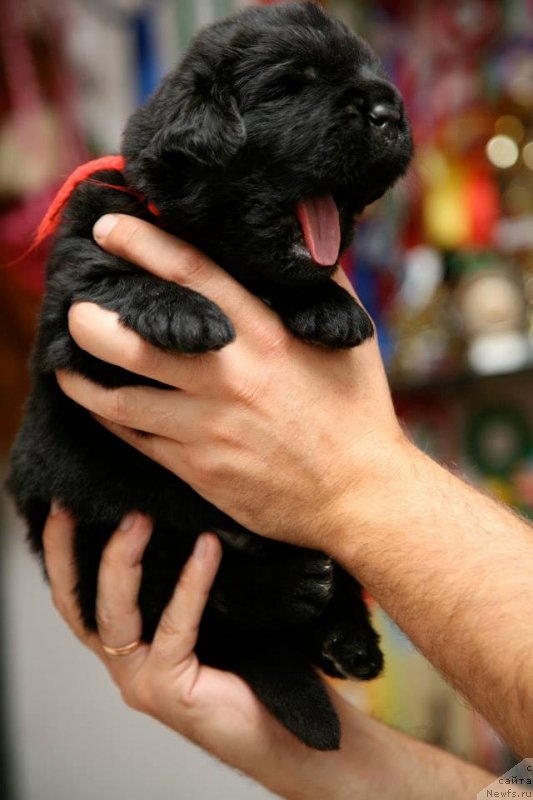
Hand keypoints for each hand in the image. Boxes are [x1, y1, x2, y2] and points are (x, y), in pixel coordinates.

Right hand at [42, 505, 493, 798]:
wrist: (284, 731)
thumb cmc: (251, 669)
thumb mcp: (208, 616)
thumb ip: (185, 581)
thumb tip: (190, 518)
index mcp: (128, 644)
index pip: (78, 596)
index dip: (61, 554)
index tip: (63, 508)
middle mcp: (124, 663)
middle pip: (78, 604)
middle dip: (70, 552)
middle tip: (81, 506)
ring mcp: (141, 679)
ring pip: (115, 615)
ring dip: (123, 562)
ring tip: (139, 519)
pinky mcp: (168, 690)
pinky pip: (174, 628)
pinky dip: (191, 585)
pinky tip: (206, 550)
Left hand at [57, 214, 408, 554]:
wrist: (360, 495)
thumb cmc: (357, 411)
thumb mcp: (349, 339)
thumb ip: (321, 285)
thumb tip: (303, 240)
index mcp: (264, 339)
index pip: (191, 276)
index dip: (142, 245)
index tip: (109, 229)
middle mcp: (227, 380)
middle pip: (133, 341)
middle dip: (88, 320)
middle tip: (77, 308)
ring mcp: (207, 429)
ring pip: (118, 399)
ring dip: (81, 377)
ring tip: (68, 360)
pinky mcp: (197, 469)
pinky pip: (135, 440)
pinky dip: (108, 418)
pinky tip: (100, 405)